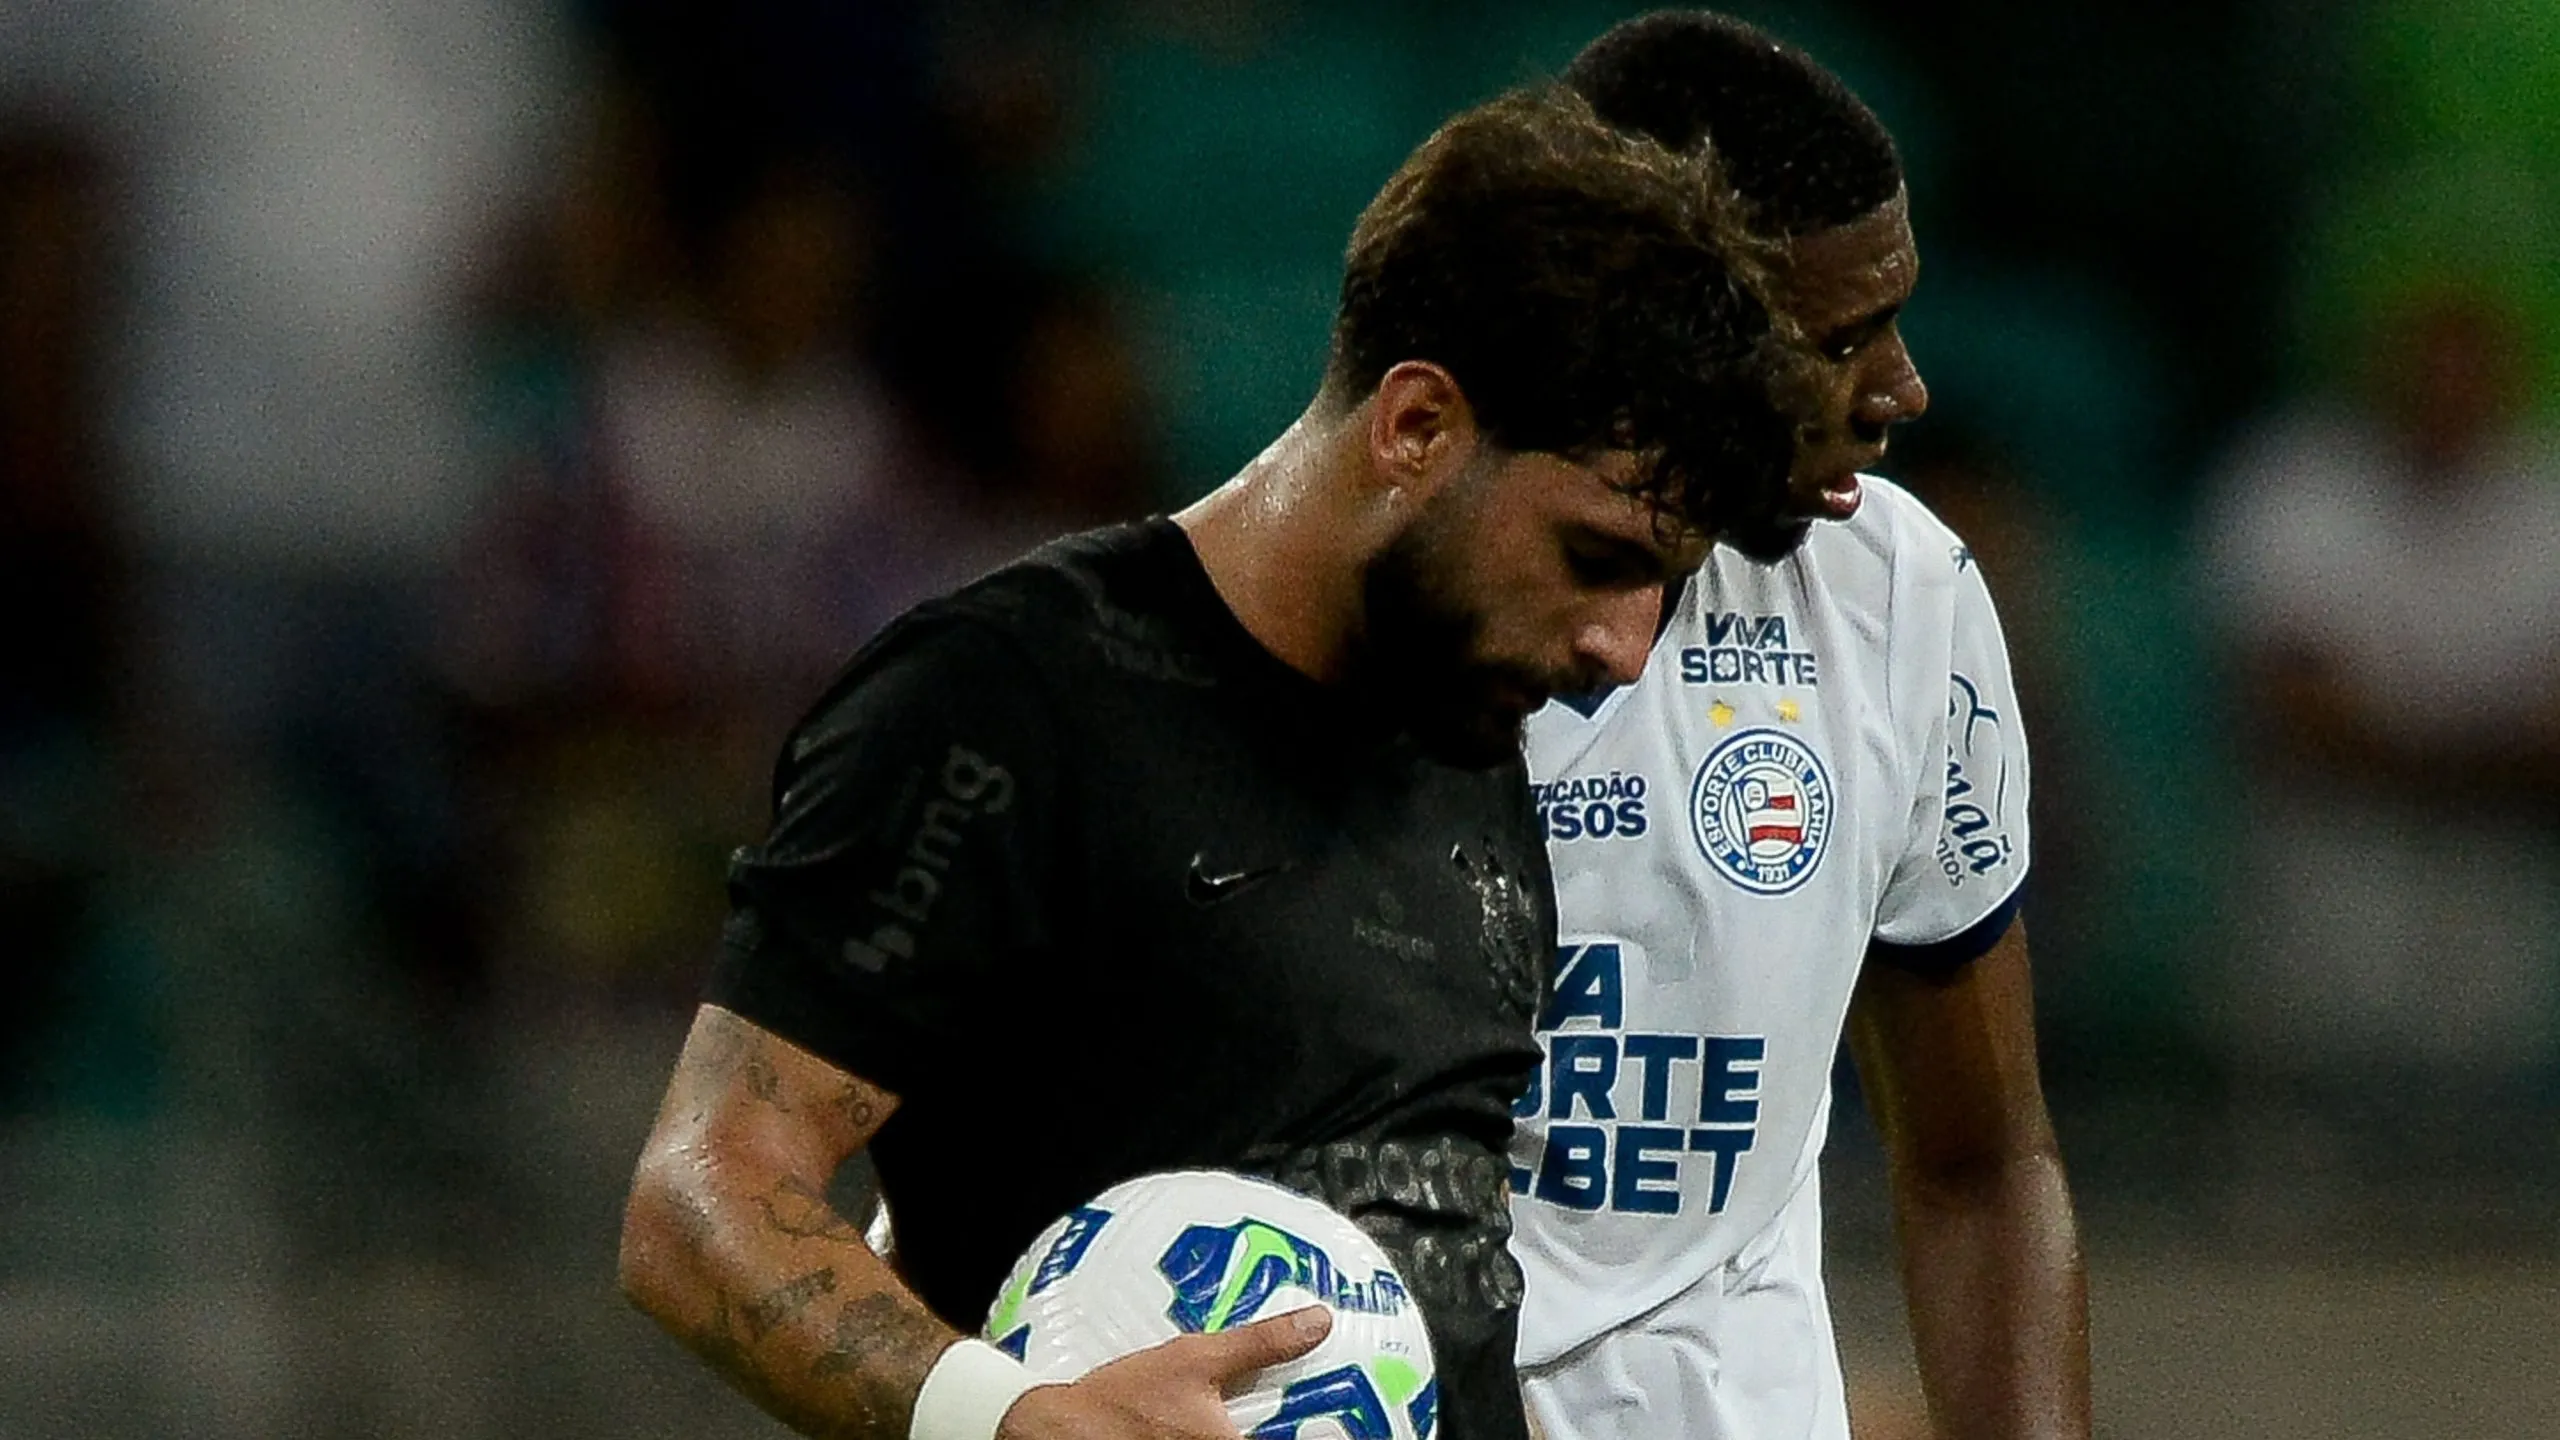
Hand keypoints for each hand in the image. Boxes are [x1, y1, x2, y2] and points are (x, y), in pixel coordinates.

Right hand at [996, 1307, 1333, 1439]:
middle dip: (1294, 1432)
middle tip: (1321, 1416)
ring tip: (1278, 1418)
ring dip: (1252, 1433)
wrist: (1056, 1434)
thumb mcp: (1196, 1360)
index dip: (1327, 1435)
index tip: (1358, 1424)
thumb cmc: (1127, 1398)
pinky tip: (1223, 1426)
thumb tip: (1319, 1320)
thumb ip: (1262, 1343)